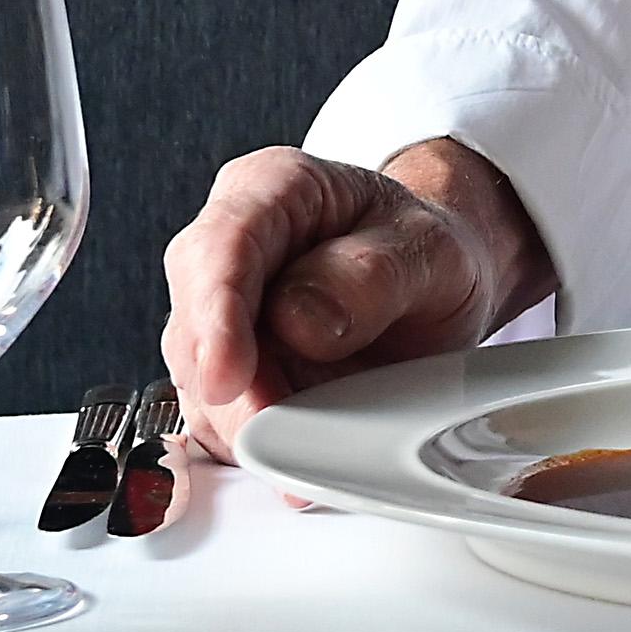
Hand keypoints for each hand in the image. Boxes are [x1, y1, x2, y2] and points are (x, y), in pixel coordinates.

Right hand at [159, 137, 552, 462]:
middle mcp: (230, 248)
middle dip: (232, 388)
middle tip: (283, 430)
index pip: (222, 243)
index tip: (227, 376)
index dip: (216, 313)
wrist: (436, 287)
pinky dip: (254, 440)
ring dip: (246, 421)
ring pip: (198, 382)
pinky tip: (299, 444)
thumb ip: (370, 276)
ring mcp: (219, 314)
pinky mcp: (225, 373)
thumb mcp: (431, 251)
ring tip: (317, 431)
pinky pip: (218, 418)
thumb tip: (298, 321)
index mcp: (274, 187)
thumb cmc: (426, 253)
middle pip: (194, 322)